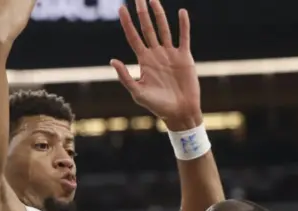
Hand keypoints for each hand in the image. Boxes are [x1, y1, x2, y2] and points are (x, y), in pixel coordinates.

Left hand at [111, 0, 200, 129]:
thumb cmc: (157, 106)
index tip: (121, 8)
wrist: (179, 112)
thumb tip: (113, 60)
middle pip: (147, 28)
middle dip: (142, 12)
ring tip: (153, 0)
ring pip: (164, 29)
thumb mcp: (138, 92)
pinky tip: (182, 12)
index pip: (133, 37)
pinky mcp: (184, 57)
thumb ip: (125, 76)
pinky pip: (184, 37)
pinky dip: (184, 25)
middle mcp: (156, 54)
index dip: (127, 23)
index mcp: (144, 61)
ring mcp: (170, 54)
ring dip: (159, 14)